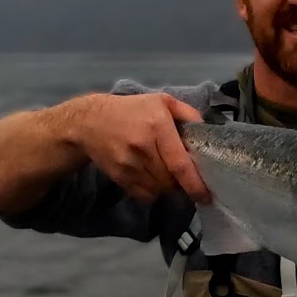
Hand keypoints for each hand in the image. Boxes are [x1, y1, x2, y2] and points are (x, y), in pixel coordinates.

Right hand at [72, 93, 211, 204]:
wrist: (88, 121)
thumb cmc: (132, 110)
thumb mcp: (162, 101)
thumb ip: (188, 113)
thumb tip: (208, 130)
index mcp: (158, 127)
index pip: (179, 164)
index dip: (194, 184)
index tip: (206, 195)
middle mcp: (143, 148)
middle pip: (171, 181)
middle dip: (182, 184)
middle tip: (187, 178)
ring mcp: (128, 165)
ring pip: (158, 189)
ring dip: (168, 188)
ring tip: (168, 175)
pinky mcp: (118, 176)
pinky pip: (143, 195)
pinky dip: (153, 192)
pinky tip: (152, 178)